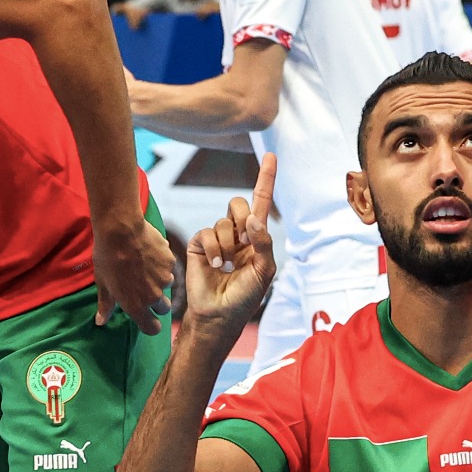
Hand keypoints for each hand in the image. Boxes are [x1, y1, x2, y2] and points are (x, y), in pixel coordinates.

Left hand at [92, 212, 174, 333]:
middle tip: (144, 286)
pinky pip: (168, 266)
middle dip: (157, 301)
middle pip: (163, 308)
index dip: (151, 325)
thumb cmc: (107, 258)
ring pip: (166, 284)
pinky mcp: (170, 262)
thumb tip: (100, 322)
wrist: (120, 231)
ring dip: (158, 279)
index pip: (152, 329)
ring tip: (144, 264)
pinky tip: (148, 252)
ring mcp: (164, 279)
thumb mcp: (103, 283)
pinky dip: (161, 262)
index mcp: (136, 306)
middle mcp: (153, 297)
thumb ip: (106, 305)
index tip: (148, 319)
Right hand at [184, 152, 277, 337]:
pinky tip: (215, 266)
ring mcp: (218, 239)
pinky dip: (214, 249)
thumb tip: (253, 221)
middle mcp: (237, 235)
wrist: (218, 314)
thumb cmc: (244, 298)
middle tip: (244, 241)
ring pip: (224, 221)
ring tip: (226, 266)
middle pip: (239, 204)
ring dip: (228, 245)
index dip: (266, 178)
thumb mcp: (264, 271)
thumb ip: (264, 244)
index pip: (262, 202)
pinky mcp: (200, 244)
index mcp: (256, 238)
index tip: (271, 156)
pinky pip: (208, 232)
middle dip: (243, 218)